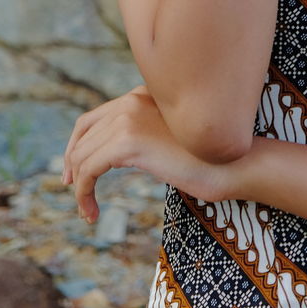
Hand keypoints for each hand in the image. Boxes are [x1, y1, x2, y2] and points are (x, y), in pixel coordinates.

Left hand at [61, 84, 238, 221]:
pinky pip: (89, 170)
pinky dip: (83, 193)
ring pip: (83, 155)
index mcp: (143, 94)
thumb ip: (147, 134)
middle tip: (75, 192)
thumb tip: (119, 155)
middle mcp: (131, 100)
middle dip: (73, 165)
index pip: (93, 118)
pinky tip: (91, 212)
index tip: (74, 172)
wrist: (233, 163)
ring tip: (87, 211)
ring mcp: (129, 119)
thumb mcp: (172, 138)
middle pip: (82, 134)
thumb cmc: (210, 157)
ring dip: (79, 186)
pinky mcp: (128, 143)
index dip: (77, 146)